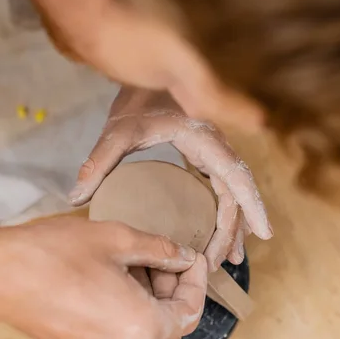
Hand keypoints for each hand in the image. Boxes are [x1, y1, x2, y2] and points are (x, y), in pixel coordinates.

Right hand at [0, 217, 206, 338]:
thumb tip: (182, 257)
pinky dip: (133, 312)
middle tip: (166, 259)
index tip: (191, 258)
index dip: (196, 281)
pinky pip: (125, 337)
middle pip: (172, 327)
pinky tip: (120, 280)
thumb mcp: (117, 239)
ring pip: (148, 333)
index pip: (190, 312)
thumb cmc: (53, 255)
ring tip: (140, 264)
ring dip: (154, 301)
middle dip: (175, 291)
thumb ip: (161, 250)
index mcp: (140, 329)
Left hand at [70, 88, 272, 271]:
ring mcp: (212, 152)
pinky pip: (221, 190)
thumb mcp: (118, 131)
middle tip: (221, 263)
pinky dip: (224, 213)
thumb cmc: (136, 99)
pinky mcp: (203, 157)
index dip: (253, 206)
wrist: (144, 75)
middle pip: (237, 194)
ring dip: (234, 226)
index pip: (238, 177)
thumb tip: (75, 198)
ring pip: (232, 194)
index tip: (265, 234)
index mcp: (205, 140)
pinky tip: (216, 233)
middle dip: (234, 230)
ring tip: (229, 258)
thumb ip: (99, 162)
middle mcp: (215, 147)